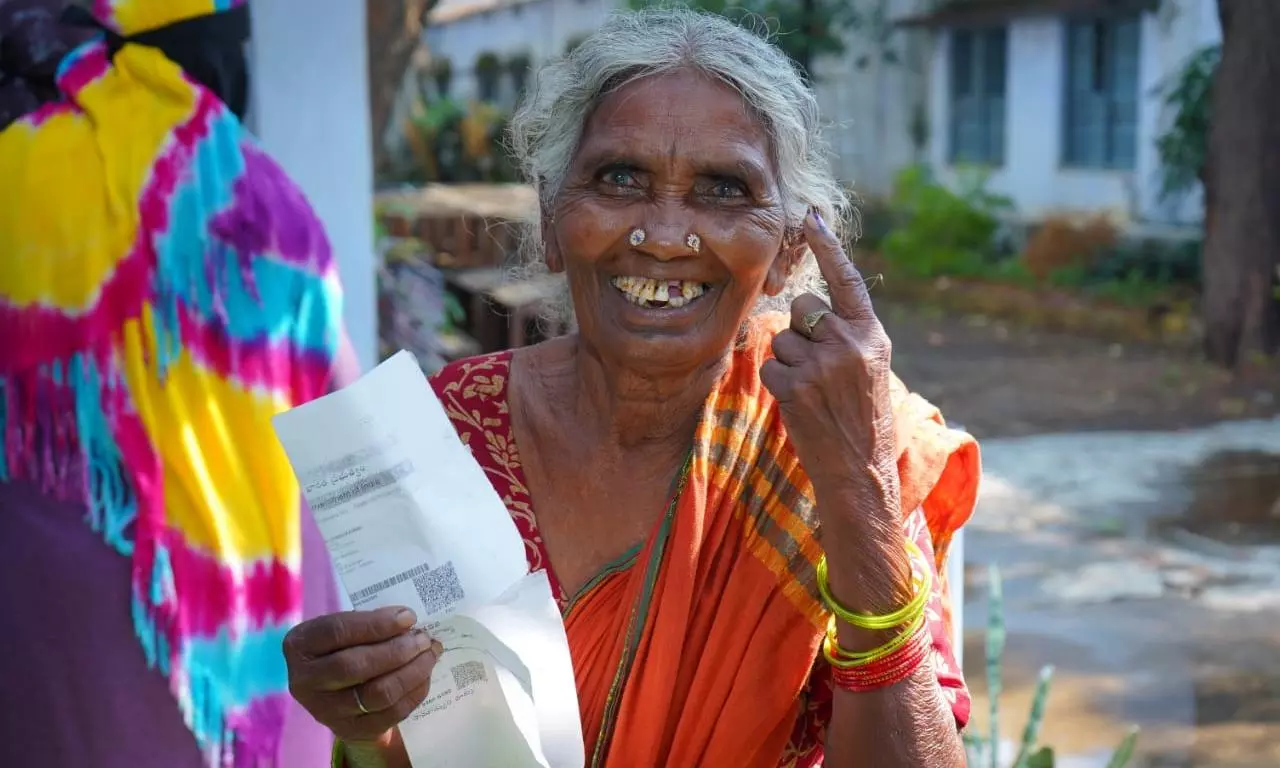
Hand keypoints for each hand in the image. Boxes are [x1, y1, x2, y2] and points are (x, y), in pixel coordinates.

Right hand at [283, 606, 440, 743]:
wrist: (338, 691)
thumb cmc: (345, 646)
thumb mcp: (345, 629)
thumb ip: (369, 623)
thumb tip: (409, 622)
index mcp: (300, 645)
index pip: (337, 631)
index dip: (376, 623)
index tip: (409, 616)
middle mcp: (305, 681)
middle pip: (355, 665)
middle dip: (398, 650)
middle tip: (424, 638)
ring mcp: (325, 710)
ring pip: (376, 693)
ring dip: (411, 672)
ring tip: (430, 654)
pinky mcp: (349, 730)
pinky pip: (390, 713)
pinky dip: (414, 692)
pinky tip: (425, 676)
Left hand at [759, 208, 898, 517]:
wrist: (860, 469)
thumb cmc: (862, 418)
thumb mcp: (870, 368)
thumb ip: (846, 334)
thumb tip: (808, 308)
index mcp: (872, 335)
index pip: (847, 280)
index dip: (828, 247)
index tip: (811, 217)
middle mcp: (849, 343)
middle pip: (803, 308)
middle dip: (801, 330)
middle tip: (819, 366)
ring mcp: (822, 363)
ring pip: (781, 338)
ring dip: (788, 362)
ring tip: (813, 392)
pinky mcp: (796, 385)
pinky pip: (769, 366)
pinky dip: (778, 383)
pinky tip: (800, 404)